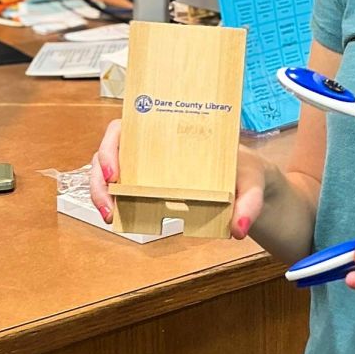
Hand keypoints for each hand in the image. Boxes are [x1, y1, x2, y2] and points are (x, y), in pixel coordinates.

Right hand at [88, 120, 267, 239]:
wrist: (250, 183)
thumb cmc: (247, 173)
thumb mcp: (254, 182)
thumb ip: (249, 204)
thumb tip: (237, 230)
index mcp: (175, 130)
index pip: (131, 123)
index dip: (114, 144)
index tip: (116, 171)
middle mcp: (155, 144)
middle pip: (110, 147)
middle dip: (100, 175)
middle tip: (108, 205)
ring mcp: (148, 164)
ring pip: (108, 168)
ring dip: (101, 190)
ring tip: (111, 215)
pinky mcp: (148, 184)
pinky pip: (119, 187)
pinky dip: (112, 200)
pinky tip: (118, 216)